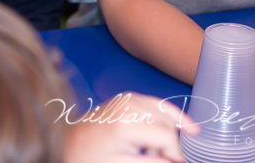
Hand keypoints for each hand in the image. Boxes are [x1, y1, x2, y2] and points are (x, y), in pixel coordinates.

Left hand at [65, 93, 198, 162]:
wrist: (67, 141)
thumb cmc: (88, 156)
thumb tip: (177, 162)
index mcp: (125, 122)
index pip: (166, 137)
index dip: (174, 154)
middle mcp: (127, 104)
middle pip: (167, 125)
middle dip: (169, 146)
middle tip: (156, 158)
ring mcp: (128, 98)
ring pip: (166, 114)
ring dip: (169, 133)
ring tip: (155, 152)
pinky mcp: (128, 98)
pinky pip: (157, 104)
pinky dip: (171, 115)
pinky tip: (187, 127)